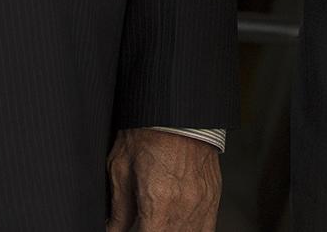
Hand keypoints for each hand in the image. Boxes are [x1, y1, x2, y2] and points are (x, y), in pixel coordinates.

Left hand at [106, 129, 220, 231]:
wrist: (177, 108)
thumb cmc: (146, 132)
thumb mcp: (120, 169)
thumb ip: (119, 210)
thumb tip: (113, 231)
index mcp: (160, 203)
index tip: (132, 230)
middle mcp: (185, 207)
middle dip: (154, 231)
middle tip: (142, 224)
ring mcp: (204, 202)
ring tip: (159, 224)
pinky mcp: (214, 194)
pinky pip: (207, 227)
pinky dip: (192, 230)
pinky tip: (178, 226)